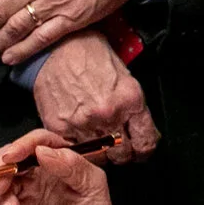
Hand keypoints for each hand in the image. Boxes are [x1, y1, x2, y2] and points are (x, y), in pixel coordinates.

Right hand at [0, 130, 129, 204]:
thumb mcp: (94, 189)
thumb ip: (73, 165)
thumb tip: (42, 150)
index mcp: (58, 164)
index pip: (36, 144)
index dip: (22, 145)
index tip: (13, 156)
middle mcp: (38, 179)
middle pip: (9, 161)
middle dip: (0, 168)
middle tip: (1, 185)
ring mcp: (24, 200)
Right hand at [31, 30, 159, 158]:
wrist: (57, 46)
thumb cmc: (90, 55)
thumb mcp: (125, 76)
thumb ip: (133, 107)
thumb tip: (140, 131)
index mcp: (129, 100)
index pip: (146, 143)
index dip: (144, 150)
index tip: (141, 150)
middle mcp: (108, 114)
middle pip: (123, 156)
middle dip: (123, 154)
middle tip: (119, 146)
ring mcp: (82, 123)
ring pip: (98, 158)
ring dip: (100, 152)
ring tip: (97, 138)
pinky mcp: (59, 127)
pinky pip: (74, 151)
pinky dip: (77, 147)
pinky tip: (79, 135)